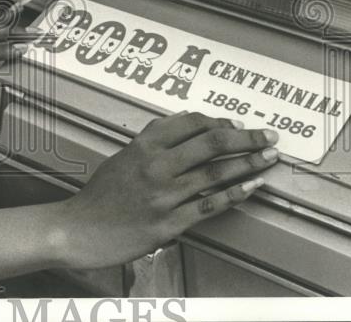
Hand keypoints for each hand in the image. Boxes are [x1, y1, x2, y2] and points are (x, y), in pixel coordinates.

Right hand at [58, 112, 278, 268]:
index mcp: (143, 146)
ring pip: (216, 174)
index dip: (219, 122)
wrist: (81, 229)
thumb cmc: (101, 194)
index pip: (190, 123)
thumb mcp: (123, 156)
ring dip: (248, 164)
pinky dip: (235, 195)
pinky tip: (252, 187)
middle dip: (246, 138)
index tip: (238, 124)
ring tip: (269, 158)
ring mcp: (164, 196)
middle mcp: (156, 166)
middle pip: (211, 144)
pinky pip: (210, 206)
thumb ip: (152, 139)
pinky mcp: (170, 223)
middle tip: (268, 136)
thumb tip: (183, 121)